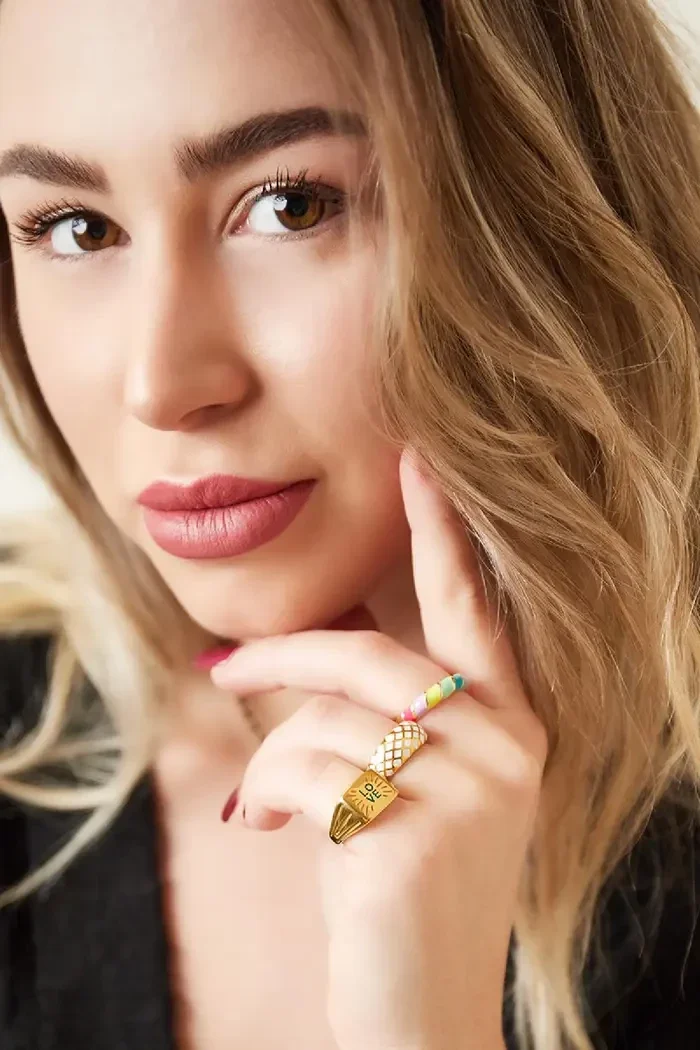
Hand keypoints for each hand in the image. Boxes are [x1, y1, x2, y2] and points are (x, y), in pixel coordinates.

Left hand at [210, 449, 547, 1049]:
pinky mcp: (417, 835)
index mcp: (508, 723)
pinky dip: (271, 792)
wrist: (424, 1006)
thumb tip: (297, 654)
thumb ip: (380, 714)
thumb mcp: (413, 786)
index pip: (470, 609)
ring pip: (326, 717)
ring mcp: (470, 791)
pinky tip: (274, 828)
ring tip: (270, 799)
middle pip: (365, 657)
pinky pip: (309, 770)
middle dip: (280, 655)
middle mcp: (503, 746)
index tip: (417, 459)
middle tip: (221, 663)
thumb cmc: (404, 885)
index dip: (442, 532)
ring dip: (274, 755)